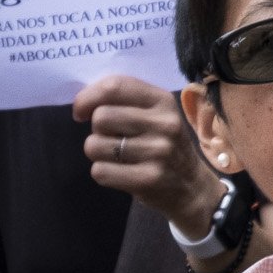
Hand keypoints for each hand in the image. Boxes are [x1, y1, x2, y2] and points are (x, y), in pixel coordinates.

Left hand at [77, 77, 221, 231]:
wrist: (190, 185)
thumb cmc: (162, 143)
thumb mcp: (155, 114)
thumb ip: (124, 101)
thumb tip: (81, 105)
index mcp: (163, 100)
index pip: (115, 86)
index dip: (87, 97)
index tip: (81, 112)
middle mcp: (164, 123)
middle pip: (101, 117)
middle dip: (96, 130)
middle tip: (112, 139)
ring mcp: (158, 151)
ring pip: (95, 145)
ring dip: (98, 153)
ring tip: (117, 157)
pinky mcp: (148, 178)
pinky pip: (100, 171)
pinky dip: (103, 173)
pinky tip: (120, 172)